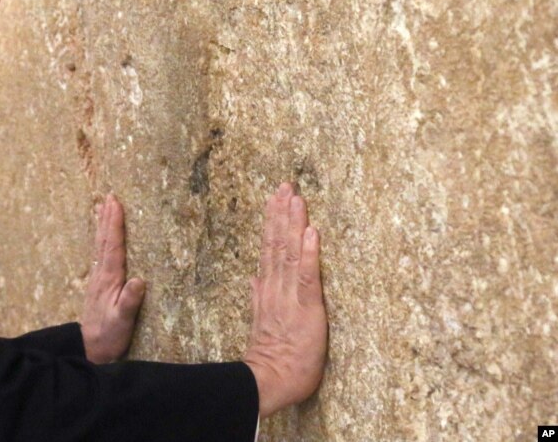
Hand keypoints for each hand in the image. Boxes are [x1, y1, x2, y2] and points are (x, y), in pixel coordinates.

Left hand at [79, 194, 146, 363]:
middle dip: (108, 218)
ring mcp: (97, 279)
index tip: (116, 204)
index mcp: (109, 279)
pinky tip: (101, 237)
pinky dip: (101, 240)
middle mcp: (101, 275)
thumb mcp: (123, 320)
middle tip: (110, 196)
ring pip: (100, 246)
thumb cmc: (109, 336)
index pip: (113, 246)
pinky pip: (99, 255)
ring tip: (102, 207)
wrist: (90, 349)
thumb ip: (130, 301)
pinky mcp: (97, 285)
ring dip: (102, 226)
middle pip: (104, 241)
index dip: (115, 224)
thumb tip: (139, 280)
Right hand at [243, 183, 327, 417]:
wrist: (269, 379)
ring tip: (296, 198)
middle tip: (286, 184)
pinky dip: (310, 253)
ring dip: (294, 224)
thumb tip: (253, 278)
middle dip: (282, 213)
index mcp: (268, 291)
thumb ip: (257, 298)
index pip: (270, 250)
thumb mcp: (260, 323)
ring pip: (291, 252)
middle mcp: (277, 288)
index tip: (275, 198)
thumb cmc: (271, 359)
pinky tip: (311, 231)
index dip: (273, 223)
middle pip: (279, 244)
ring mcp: (290, 296)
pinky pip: (308, 276)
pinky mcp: (306, 307)